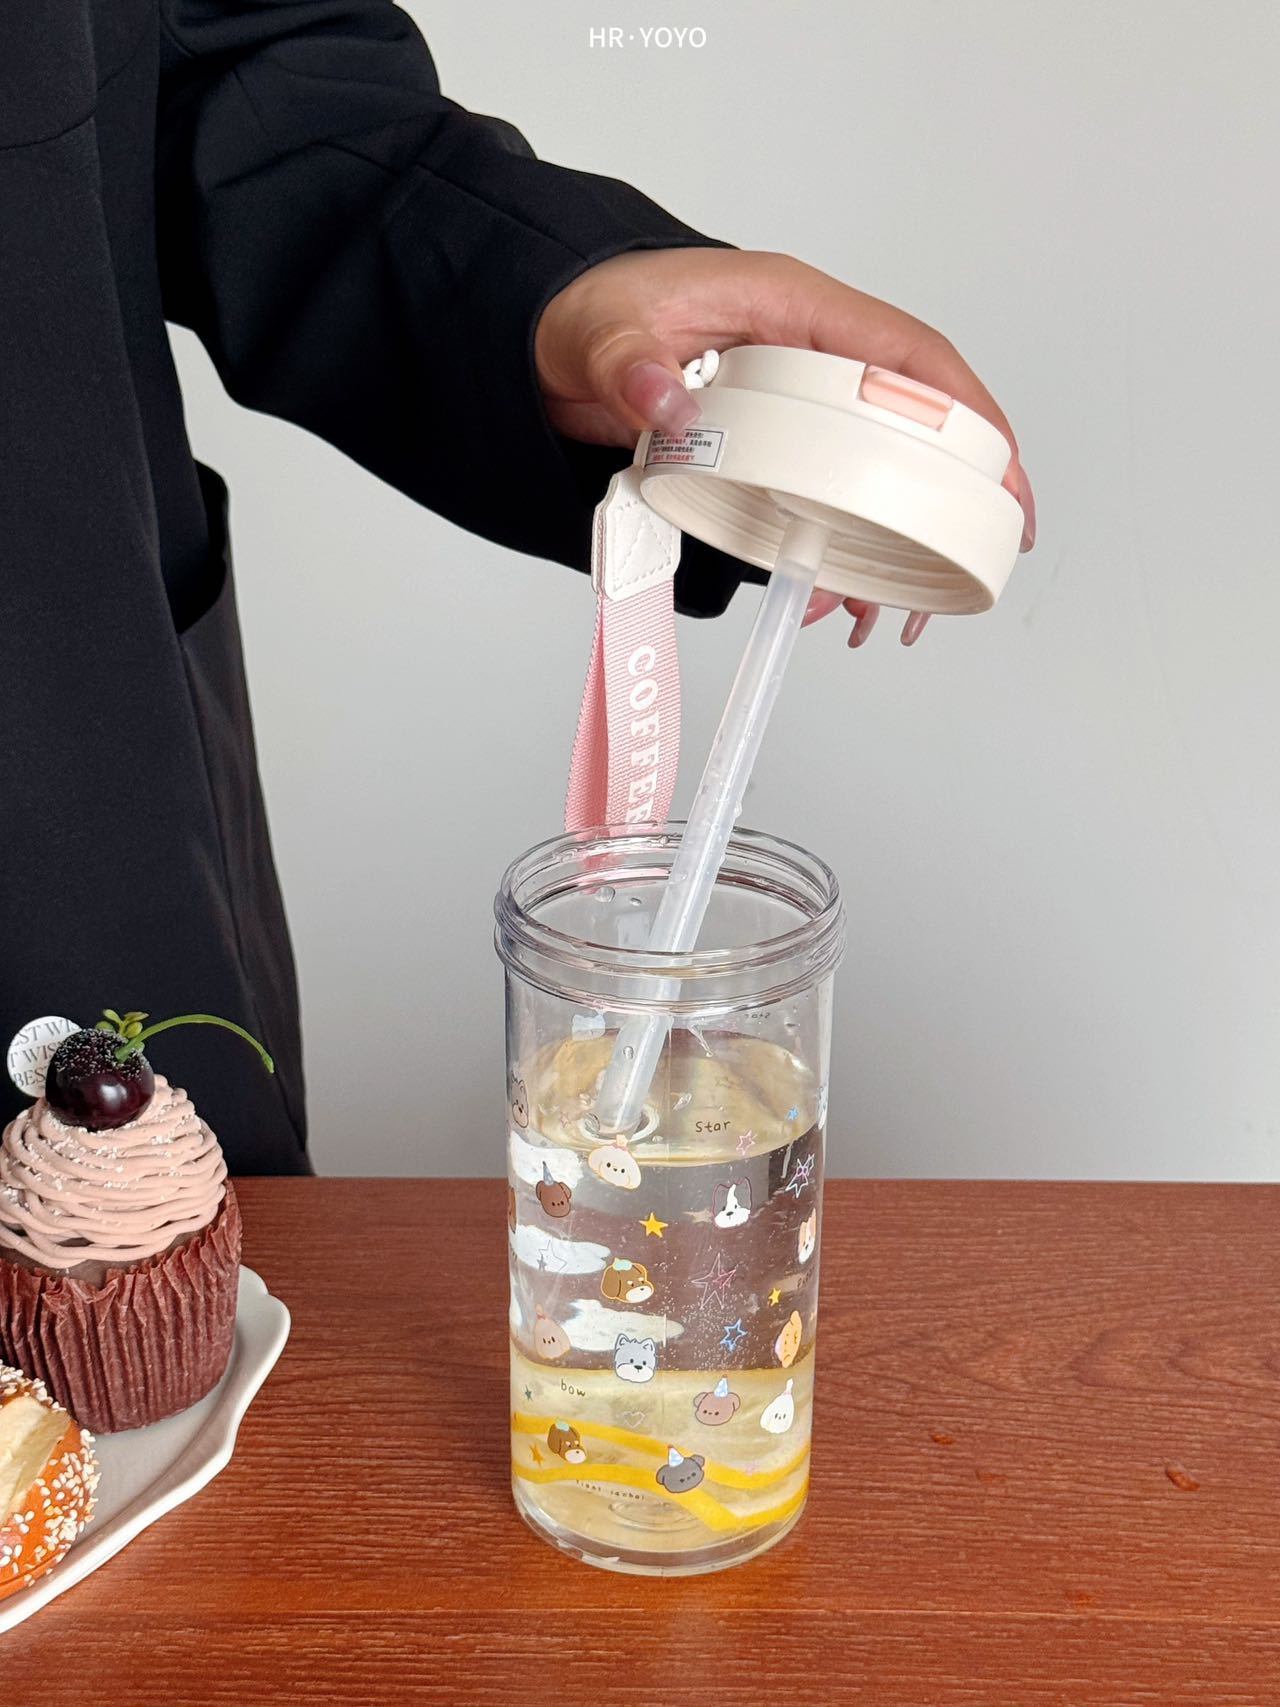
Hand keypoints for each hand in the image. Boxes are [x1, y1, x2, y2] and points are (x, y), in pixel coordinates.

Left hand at [535, 248, 1034, 645]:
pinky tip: (832, 594)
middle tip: (976, 563)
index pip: (909, 354)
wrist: (548, 338)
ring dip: (893, 540)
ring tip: (893, 607)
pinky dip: (835, 548)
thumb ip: (632, 363)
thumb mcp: (604, 332)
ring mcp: (792, 403)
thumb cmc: (591, 311)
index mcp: (794, 307)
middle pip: (915, 422)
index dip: (968, 414)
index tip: (1002, 475)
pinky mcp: (768, 445)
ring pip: (875, 470)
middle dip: (955, 496)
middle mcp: (808, 353)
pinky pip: (823, 494)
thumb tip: (669, 398)